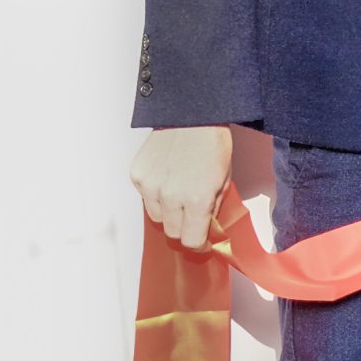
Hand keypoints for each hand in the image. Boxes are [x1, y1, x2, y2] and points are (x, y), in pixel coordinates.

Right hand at [131, 126, 234, 250]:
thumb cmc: (213, 146)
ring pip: (156, 217)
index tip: (202, 241)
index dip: (199, 243)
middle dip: (184, 228)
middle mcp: (170, 197)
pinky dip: (155, 193)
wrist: (192, 116)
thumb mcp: (224, 181)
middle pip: (172, 232)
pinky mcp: (137, 175)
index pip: (191, 240)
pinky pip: (144, 197)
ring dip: (168, 212)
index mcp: (196, 201)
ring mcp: (150, 186)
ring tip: (179, 191)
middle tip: (192, 216)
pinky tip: (167, 176)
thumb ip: (213, 209)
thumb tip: (208, 230)